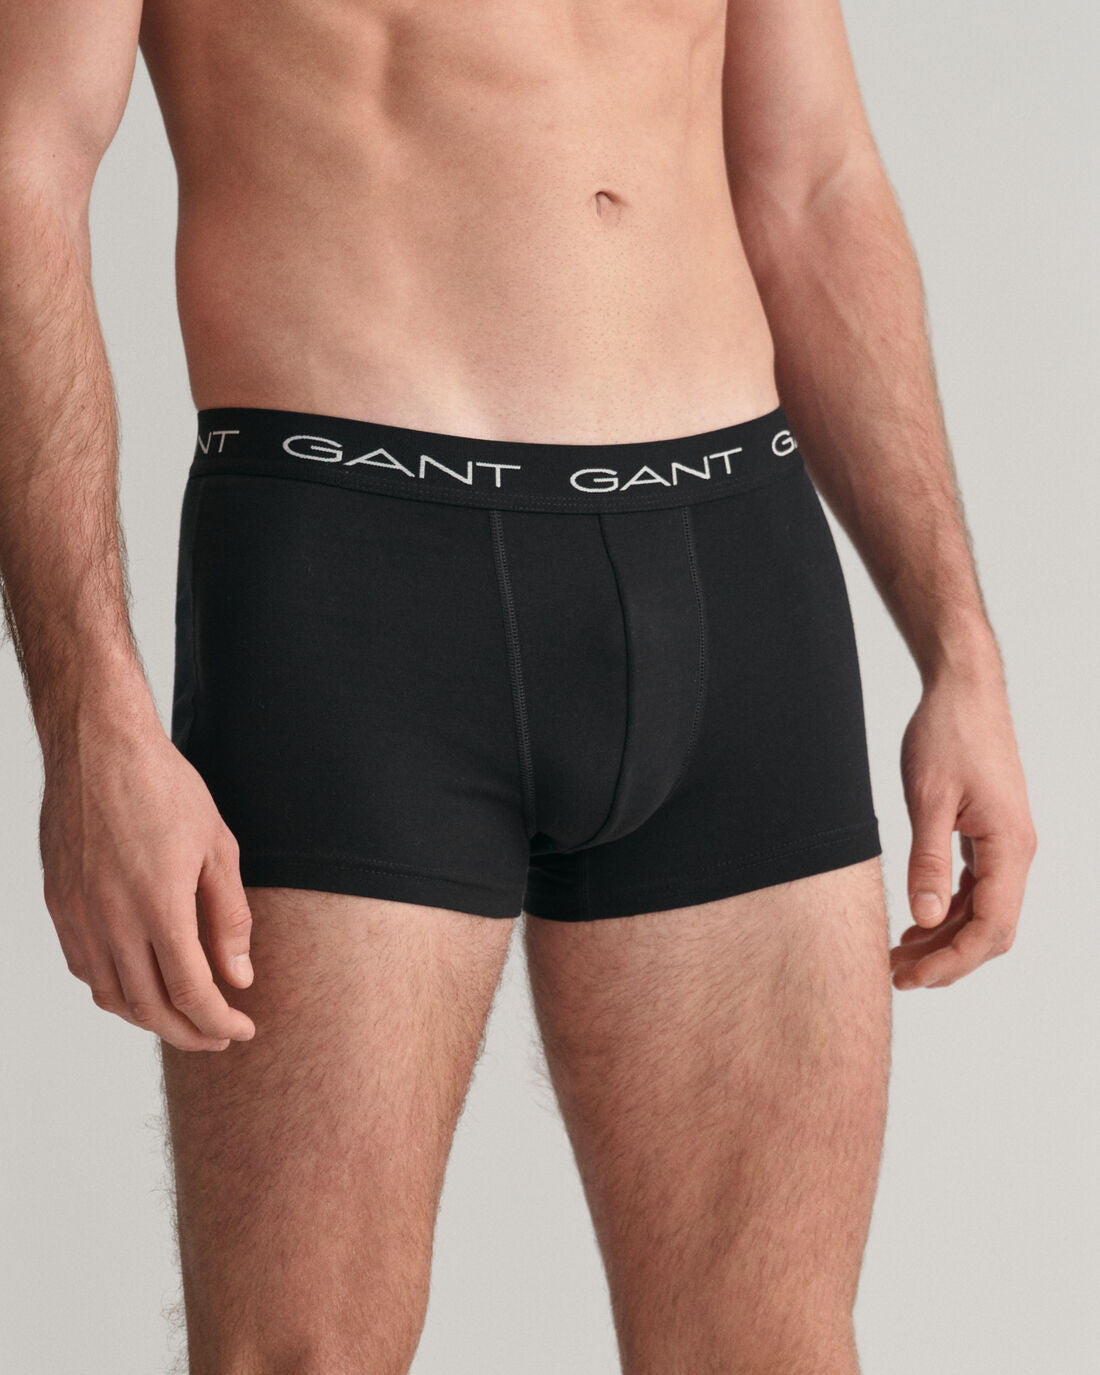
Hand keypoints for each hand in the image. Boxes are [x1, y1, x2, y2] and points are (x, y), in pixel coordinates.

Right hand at [40, 707, 255, 1049]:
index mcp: (159, 904)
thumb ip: (230, 918)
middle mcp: (112, 918)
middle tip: (218, 1037)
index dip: (219, 1022)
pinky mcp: (59, 903)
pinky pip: (84, 967)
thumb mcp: (218, 847)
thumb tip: (239, 977)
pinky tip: (139, 984)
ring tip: (183, 1018)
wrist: (99, 746)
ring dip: (149, 1018)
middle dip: (188, 1032)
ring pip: (111, 995)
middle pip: (149, 1006)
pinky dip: (114, 990)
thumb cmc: (165, 788)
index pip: (191, 991)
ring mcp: (78, 914)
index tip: (242, 1030)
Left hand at [892, 670, 1035, 989]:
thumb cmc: (947, 734)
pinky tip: (917, 920)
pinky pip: (976, 888)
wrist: (963, 691)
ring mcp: (1004, 844)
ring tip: (898, 953)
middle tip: (897, 974)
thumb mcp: (928, 798)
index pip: (991, 928)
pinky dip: (948, 910)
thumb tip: (925, 916)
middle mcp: (1015, 851)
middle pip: (991, 929)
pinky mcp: (989, 834)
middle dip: (947, 958)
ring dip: (944, 937)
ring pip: (982, 911)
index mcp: (1008, 846)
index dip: (951, 961)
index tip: (910, 976)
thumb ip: (928, 860)